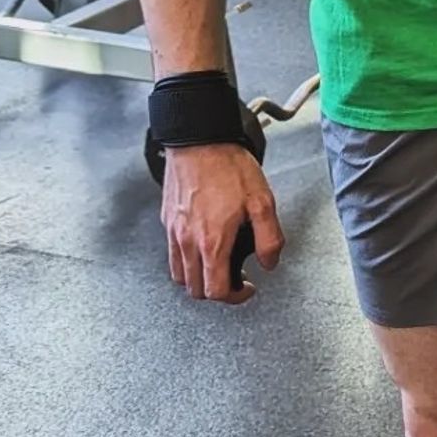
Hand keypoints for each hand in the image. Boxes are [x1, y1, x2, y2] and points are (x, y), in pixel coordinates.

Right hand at [160, 144, 284, 303]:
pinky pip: (171, 254)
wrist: (199, 139)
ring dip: (199, 278)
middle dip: (217, 291)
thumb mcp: (262, 201)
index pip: (216, 291)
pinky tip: (202, 245)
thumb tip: (269, 262)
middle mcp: (188, 241)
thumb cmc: (228, 166)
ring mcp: (173, 231)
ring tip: (217, 264)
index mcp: (212, 241)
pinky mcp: (166, 220)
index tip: (247, 287)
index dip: (235, 297)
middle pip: (195, 290)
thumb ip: (269, 238)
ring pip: (179, 275)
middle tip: (234, 277)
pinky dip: (186, 260)